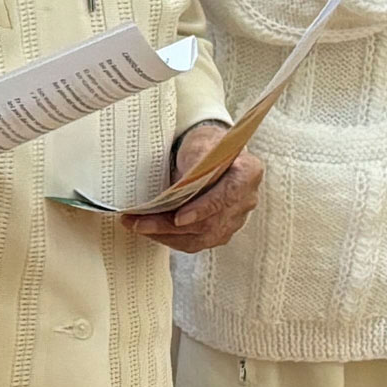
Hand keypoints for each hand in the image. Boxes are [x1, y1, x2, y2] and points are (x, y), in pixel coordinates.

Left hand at [120, 121, 262, 252]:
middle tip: (140, 223)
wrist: (209, 152)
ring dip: (166, 235)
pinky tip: (150, 230)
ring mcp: (234, 219)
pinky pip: (196, 242)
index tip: (178, 218)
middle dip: (171, 226)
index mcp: (247, 174)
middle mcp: (245, 201)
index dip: (202, 210)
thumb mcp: (200, 144)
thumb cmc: (206, 146)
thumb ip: (195, 164)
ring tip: (138, 226)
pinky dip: (171, 238)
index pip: (226, 197)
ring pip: (201, 238)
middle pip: (210, 223)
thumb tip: (179, 188)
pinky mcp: (220, 231)